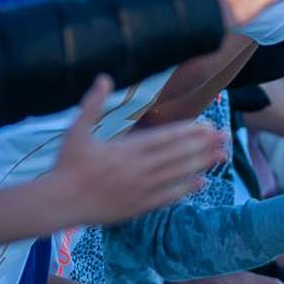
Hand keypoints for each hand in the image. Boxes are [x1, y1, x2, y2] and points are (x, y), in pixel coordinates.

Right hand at [50, 75, 225, 226]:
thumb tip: (104, 77)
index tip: (207, 125)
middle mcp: (137, 170)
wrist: (59, 202)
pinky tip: (202, 182)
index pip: (164, 138)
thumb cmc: (66, 165)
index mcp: (125, 150)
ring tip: (221, 156)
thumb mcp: (76, 131)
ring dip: (201, 165)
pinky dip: (186, 189)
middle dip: (203, 145)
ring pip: (177, 175)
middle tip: (225, 137)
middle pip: (177, 156)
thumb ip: (93, 104)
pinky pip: (168, 197)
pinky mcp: (138, 206)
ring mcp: (140, 189)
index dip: (188, 132)